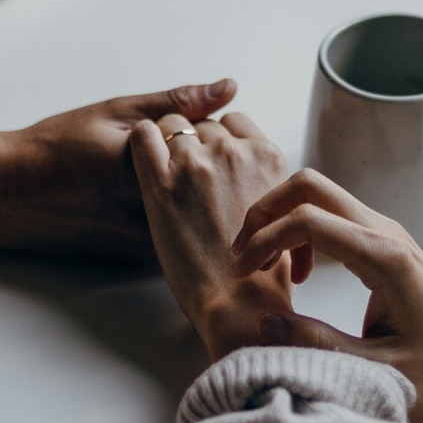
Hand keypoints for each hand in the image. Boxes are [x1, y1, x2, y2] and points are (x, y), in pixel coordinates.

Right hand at [0, 79, 236, 257]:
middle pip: (211, 187)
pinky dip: (180, 215)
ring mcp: (145, 239)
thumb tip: (228, 88)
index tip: (193, 126)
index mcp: (146, 168)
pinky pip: (178, 232)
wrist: (7, 194)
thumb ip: (176, 102)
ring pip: (197, 214)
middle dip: (210, 167)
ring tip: (166, 175)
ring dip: (197, 194)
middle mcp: (149, 211)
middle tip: (182, 148)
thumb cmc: (56, 147)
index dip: (212, 135)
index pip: (214, 150)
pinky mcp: (138, 256)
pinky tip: (160, 198)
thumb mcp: (116, 111)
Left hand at [130, 112, 291, 359]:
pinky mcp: (161, 182)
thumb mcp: (281, 211)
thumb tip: (250, 173)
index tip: (211, 158)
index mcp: (267, 156)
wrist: (238, 301)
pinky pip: (143, 134)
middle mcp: (233, 152)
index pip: (235, 121)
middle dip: (193, 142)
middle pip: (203, 123)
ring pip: (172, 124)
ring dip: (166, 142)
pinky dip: (141, 141)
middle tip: (186, 175)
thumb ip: (265, 180)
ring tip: (164, 173)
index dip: (219, 137)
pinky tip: (143, 161)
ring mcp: (196, 163)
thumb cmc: (261, 269)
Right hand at [231, 169, 422, 402]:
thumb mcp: (380, 368)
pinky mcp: (381, 235)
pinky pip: (330, 212)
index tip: (244, 271)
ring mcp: (383, 227)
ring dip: (281, 218)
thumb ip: (320, 345)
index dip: (265, 239)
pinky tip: (300, 271)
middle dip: (265, 211)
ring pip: (317, 192)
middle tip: (244, 254)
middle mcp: (382, 230)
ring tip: (265, 264)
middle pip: (309, 184)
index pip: (308, 220)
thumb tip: (265, 323)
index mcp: (383, 257)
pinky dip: (300, 228)